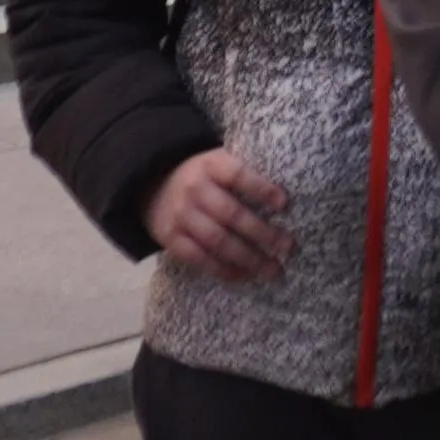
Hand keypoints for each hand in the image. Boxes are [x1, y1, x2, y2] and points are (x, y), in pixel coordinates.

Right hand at [146, 146, 288, 281]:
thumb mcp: (217, 162)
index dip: (261, 189)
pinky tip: (244, 276)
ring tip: (272, 269)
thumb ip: (242, 174)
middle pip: (231, 214)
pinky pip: (199, 258)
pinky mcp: (170, 239)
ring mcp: (180, 216)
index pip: (238, 175)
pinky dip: (223, 270)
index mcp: (210, 165)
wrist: (151, 186)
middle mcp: (194, 190)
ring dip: (248, 258)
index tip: (284, 204)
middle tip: (287, 247)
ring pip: (218, 241)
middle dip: (262, 233)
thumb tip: (284, 197)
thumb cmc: (201, 176)